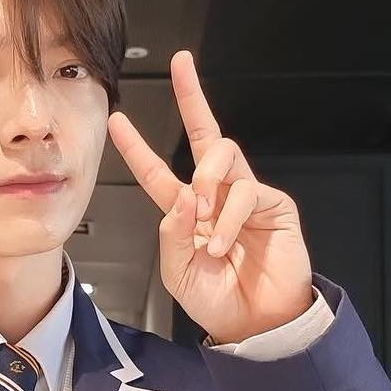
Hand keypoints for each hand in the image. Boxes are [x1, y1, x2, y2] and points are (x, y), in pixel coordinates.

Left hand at [107, 49, 314, 344]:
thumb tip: (183, 195)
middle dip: (192, 96)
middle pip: (206, 135)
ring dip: (206, 181)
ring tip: (201, 215)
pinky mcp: (273, 205)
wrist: (255, 324)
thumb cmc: (216, 300)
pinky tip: (222, 243)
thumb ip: (173, 232)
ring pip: (223, 156)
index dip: (137, 147)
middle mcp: (215, 196)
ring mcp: (245, 197)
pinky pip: (246, 192)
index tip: (117, 120)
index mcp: (186, 212)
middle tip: (181, 66)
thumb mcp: (177, 271)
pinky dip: (228, 218)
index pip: (157, 172)